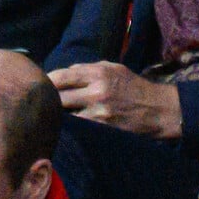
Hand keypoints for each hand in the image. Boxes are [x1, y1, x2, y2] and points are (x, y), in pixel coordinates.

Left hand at [48, 61, 181, 137]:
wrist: (159, 110)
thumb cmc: (136, 88)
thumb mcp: (115, 69)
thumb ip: (88, 69)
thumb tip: (65, 74)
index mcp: (98, 73)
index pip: (60, 76)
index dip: (46, 81)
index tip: (39, 86)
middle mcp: (97, 92)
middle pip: (59, 97)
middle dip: (48, 100)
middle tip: (41, 104)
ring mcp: (100, 113)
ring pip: (67, 116)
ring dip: (58, 117)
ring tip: (52, 118)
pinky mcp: (105, 130)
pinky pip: (81, 129)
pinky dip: (73, 128)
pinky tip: (69, 129)